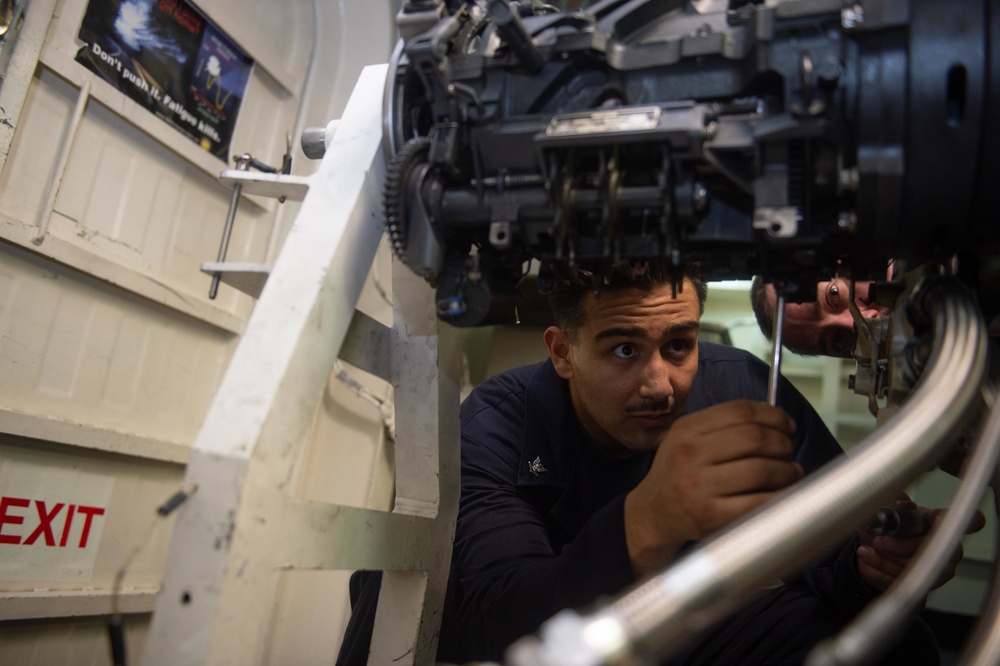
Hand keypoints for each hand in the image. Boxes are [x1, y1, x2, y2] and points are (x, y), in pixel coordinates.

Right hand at [624, 400, 803, 577]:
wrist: (653, 513)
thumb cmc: (678, 474)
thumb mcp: (686, 438)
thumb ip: (722, 425)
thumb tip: (776, 421)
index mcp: (686, 429)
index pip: (741, 411)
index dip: (773, 415)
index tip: (786, 425)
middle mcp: (690, 454)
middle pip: (756, 438)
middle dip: (783, 443)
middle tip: (788, 450)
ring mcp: (699, 487)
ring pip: (762, 469)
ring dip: (787, 470)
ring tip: (790, 472)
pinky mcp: (711, 516)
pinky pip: (760, 502)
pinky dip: (782, 496)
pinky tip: (784, 493)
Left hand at [857, 498, 986, 591]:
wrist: (877, 551)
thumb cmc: (890, 527)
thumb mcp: (889, 509)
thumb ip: (895, 503)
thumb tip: (900, 504)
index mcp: (945, 524)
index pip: (971, 521)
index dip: (962, 521)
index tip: (937, 519)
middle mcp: (950, 549)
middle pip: (935, 551)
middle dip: (902, 547)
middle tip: (879, 540)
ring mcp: (940, 571)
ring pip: (916, 570)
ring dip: (886, 560)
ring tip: (867, 549)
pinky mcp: (924, 588)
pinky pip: (902, 583)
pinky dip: (879, 571)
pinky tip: (867, 559)